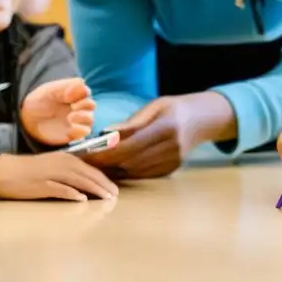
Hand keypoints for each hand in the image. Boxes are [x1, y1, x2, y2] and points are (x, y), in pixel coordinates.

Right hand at [0, 152, 118, 201]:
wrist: (3, 172)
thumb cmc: (29, 171)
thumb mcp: (53, 167)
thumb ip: (69, 173)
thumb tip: (86, 184)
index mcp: (66, 159)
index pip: (90, 170)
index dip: (103, 179)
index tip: (114, 189)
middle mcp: (62, 163)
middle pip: (88, 175)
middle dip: (104, 185)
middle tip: (115, 196)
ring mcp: (52, 173)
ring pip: (79, 181)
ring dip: (94, 189)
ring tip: (106, 198)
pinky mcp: (42, 185)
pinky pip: (60, 188)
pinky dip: (72, 193)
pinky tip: (82, 199)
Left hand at [20, 78, 95, 145]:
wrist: (28, 119)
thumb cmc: (40, 101)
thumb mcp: (49, 91)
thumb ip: (64, 86)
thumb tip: (82, 82)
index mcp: (74, 94)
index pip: (85, 92)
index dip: (81, 93)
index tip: (68, 96)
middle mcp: (79, 107)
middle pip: (91, 105)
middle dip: (84, 105)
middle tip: (73, 107)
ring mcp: (77, 120)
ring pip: (89, 119)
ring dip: (84, 118)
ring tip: (70, 118)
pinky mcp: (74, 133)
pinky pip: (83, 133)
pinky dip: (81, 131)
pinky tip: (71, 129)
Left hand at [83, 93, 230, 178]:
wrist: (201, 120)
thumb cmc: (173, 109)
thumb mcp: (154, 107)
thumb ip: (131, 123)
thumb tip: (106, 135)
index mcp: (166, 127)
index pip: (129, 146)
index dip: (104, 153)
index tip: (84, 155)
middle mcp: (171, 147)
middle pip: (129, 162)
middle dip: (103, 164)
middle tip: (81, 163)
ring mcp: (172, 161)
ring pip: (133, 172)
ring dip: (111, 171)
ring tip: (92, 166)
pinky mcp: (170, 170)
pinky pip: (142, 175)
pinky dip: (125, 173)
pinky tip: (112, 168)